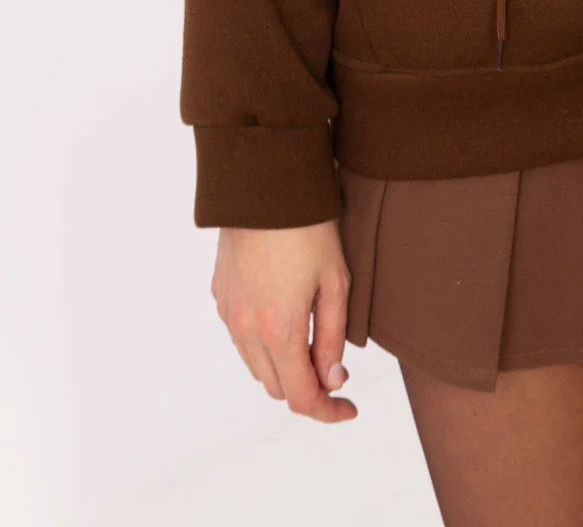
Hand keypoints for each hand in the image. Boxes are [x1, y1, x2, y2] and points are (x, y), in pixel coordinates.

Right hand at [212, 221, 356, 421]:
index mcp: (279, 331)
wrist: (265, 185)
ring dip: (283, 366)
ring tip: (313, 341)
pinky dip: (263, 343)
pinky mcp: (220, 295)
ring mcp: (228, 313)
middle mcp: (246, 330)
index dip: (327, 411)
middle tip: (336, 370)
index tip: (349, 408)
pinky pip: (241, 337)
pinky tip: (284, 316)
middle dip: (307, 387)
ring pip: (256, 365)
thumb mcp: (336, 282)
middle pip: (276, 386)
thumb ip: (333, 338)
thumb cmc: (309, 228)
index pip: (300, 397)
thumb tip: (332, 379)